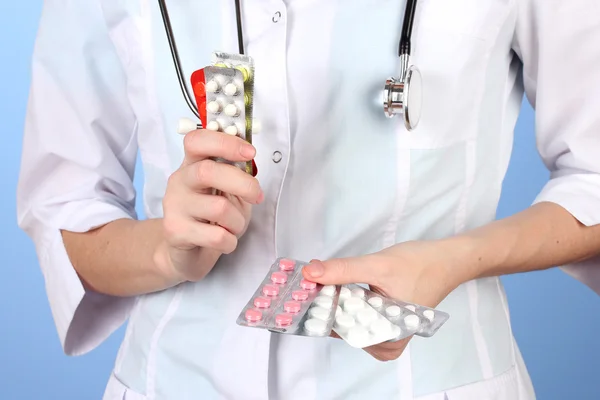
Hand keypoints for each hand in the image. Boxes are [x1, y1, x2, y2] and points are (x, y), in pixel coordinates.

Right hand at [154, 129, 263, 282]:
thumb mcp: (226, 190)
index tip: (250, 153)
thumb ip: (235, 172)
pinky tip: (225, 242)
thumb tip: (250, 157)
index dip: (225, 142)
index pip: (197, 140)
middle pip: (207, 172)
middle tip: (257, 196)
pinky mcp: (176, 232)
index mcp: (192, 164)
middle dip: (242, 183)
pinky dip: (230, 242)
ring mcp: (174, 206)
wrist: (185, 252)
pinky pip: (216, 236)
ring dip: (238, 221)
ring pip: (218, 208)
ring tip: (233, 226)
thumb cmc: (212, 217)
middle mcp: (179, 181)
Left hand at [302, 240, 468, 360]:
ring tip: (325, 287)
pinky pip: (360, 320)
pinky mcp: (388, 325)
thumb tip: (310, 273)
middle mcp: (389, 343)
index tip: (302, 294)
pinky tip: (342, 291)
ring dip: (336, 306)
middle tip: (310, 286)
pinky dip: (348, 307)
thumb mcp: (377, 264)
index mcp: (389, 337)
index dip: (320, 310)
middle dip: (326, 306)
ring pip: (350, 325)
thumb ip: (343, 270)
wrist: (448, 260)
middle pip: (345, 329)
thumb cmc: (420, 264)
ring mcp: (389, 336)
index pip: (342, 329)